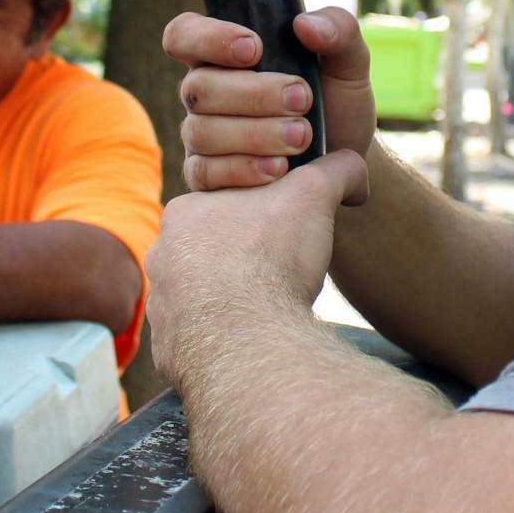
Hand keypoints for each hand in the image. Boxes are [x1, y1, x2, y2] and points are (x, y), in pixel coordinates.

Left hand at [147, 149, 369, 382]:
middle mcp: (162, 258)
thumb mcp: (314, 194)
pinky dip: (224, 340)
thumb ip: (334, 170)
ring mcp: (162, 307)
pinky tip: (253, 341)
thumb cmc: (273, 258)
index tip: (285, 234)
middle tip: (280, 273)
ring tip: (270, 311)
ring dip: (231, 303)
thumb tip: (352, 164)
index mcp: (183, 213)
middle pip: (210, 254)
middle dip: (243, 262)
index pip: (223, 207)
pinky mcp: (170, 348)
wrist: (251, 339)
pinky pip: (197, 341)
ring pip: (201, 299)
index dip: (260, 219)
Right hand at [162, 8, 376, 191]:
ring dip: (254, 134)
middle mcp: (205, 92)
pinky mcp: (207, 175)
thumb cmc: (336, 104)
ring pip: (201, 131)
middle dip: (253, 95)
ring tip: (301, 138)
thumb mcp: (348, 64)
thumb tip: (304, 24)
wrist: (346, 162)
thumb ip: (338, 31)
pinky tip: (279, 169)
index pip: (184, 34)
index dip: (208, 39)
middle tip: (301, 100)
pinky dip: (243, 169)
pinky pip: (203, 172)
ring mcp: (201, 135)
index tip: (254, 49)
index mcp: (224, 54)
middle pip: (198, 87)